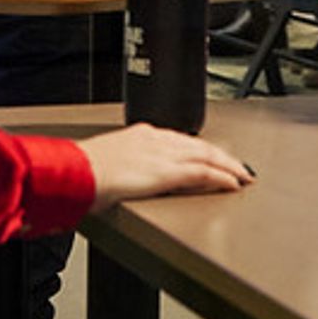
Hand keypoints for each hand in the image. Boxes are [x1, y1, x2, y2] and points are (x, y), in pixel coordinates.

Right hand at [79, 124, 253, 209]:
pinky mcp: (166, 172)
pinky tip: (232, 183)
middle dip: (221, 156)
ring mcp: (162, 155)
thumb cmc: (82, 172)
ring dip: (228, 165)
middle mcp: (155, 140)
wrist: (75, 174)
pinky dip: (221, 177)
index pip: (181, 140)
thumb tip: (126, 182)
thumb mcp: (108, 163)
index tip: (213, 158)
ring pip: (207, 155)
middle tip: (238, 166)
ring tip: (242, 175)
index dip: (201, 150)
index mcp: (140, 135)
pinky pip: (203, 172)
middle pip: (199, 145)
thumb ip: (125, 168)